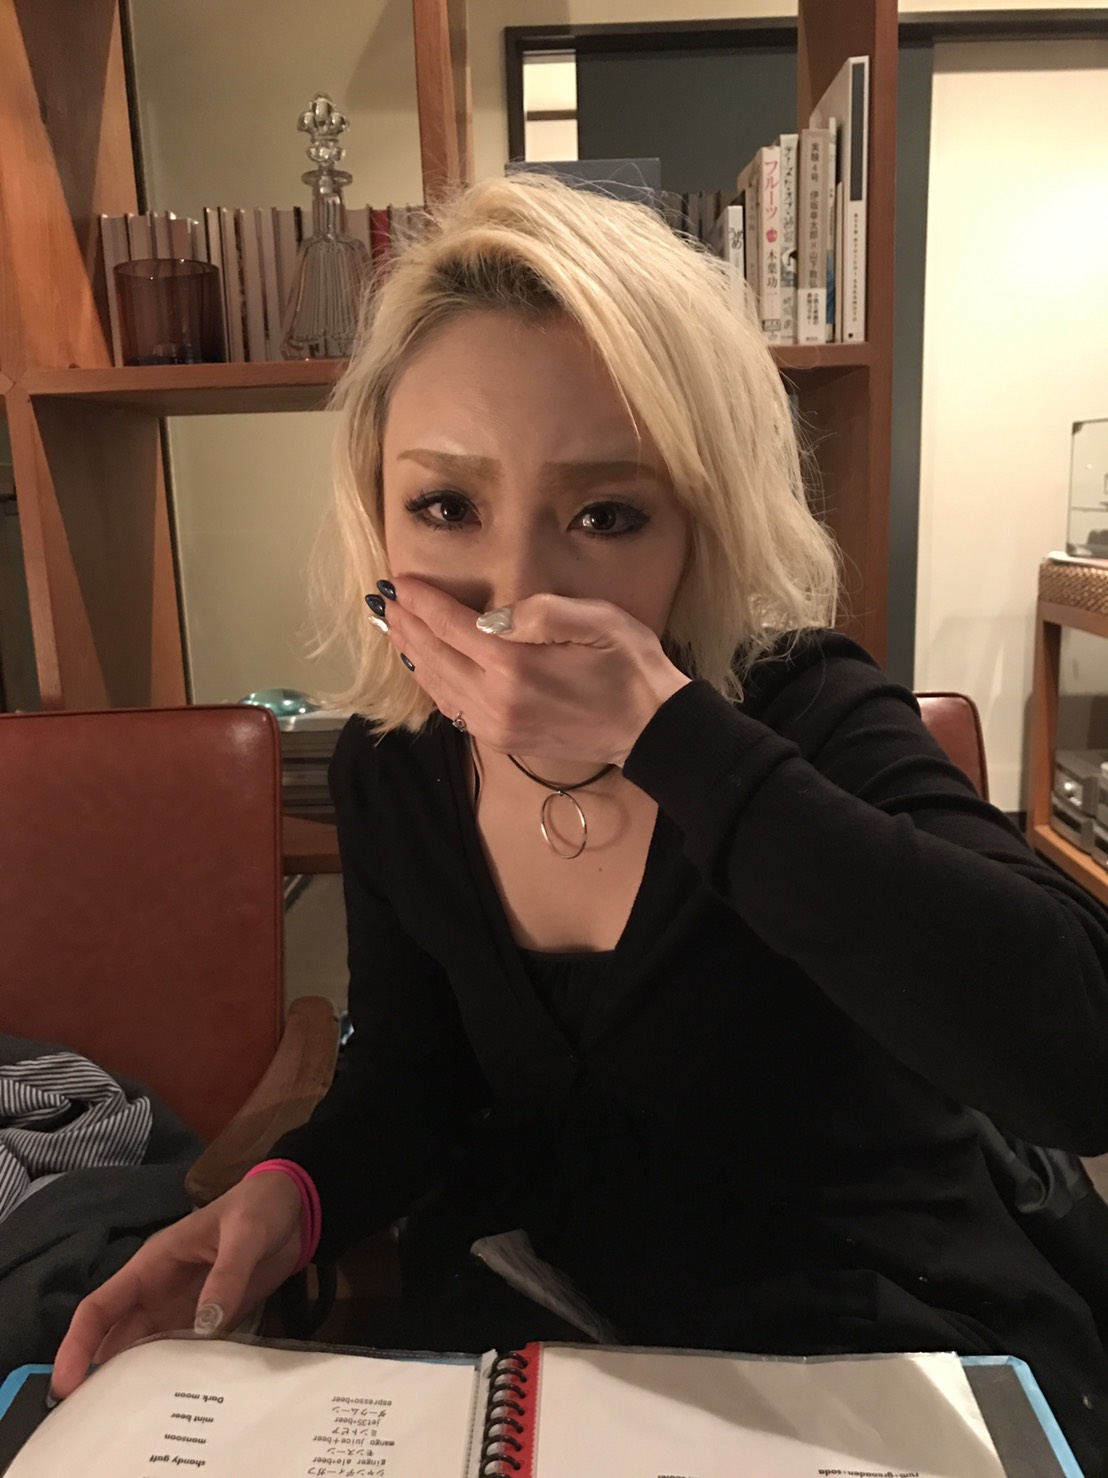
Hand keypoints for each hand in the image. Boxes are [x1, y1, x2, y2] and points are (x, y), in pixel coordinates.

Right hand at [50, 1172, 303, 1397]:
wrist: (297, 1207)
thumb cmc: (261, 1207)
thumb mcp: (245, 1233)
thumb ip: (227, 1274)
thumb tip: (206, 1324)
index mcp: (152, 1264)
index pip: (100, 1307)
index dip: (78, 1344)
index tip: (67, 1383)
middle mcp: (159, 1291)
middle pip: (117, 1340)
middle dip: (102, 1376)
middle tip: (95, 1420)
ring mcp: (184, 1308)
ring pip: (149, 1352)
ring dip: (140, 1382)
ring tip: (134, 1419)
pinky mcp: (212, 1319)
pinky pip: (186, 1353)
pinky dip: (179, 1376)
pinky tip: (181, 1401)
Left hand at [378, 578, 690, 765]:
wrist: (649, 728)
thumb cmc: (630, 666)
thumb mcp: (599, 621)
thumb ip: (543, 612)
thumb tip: (493, 614)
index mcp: (515, 666)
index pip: (450, 625)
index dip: (421, 601)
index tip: (398, 581)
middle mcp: (495, 700)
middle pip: (432, 656)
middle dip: (405, 625)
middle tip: (384, 600)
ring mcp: (494, 725)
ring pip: (436, 685)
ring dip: (411, 653)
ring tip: (395, 628)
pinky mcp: (501, 740)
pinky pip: (451, 707)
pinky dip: (431, 682)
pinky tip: (425, 666)